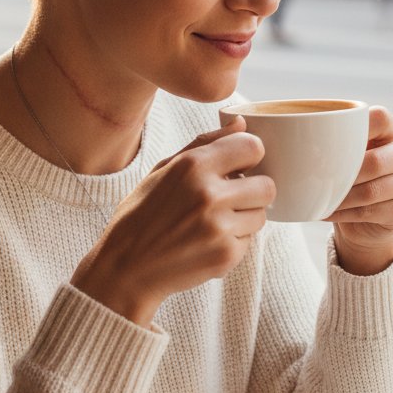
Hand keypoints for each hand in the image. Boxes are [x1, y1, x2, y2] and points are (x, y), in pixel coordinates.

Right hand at [71, 118, 273, 327]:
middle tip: (231, 198)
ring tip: (214, 222)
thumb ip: (205, 143)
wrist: (125, 268)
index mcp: (193, 165)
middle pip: (267, 185)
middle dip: (253, 191)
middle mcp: (210, 194)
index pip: (252, 146)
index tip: (239, 166)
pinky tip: (207, 242)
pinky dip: (234, 241)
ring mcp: (220, 227)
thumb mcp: (163, 169)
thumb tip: (241, 123)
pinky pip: (250, 240)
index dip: (248, 156)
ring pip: (261, 215)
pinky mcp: (226, 255)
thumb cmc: (142, 214)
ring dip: (245, 218)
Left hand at [326, 107, 392, 274]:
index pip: (378, 118)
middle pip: (375, 162)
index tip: (326, 140)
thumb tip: (296, 136)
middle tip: (316, 178)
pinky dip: (344, 213)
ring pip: (372, 191)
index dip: (354, 128)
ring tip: (319, 198)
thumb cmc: (350, 172)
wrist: (366, 215)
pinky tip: (327, 211)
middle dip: (343, 173)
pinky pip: (371, 212)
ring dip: (341, 197)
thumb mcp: (345, 150)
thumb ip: (333, 138)